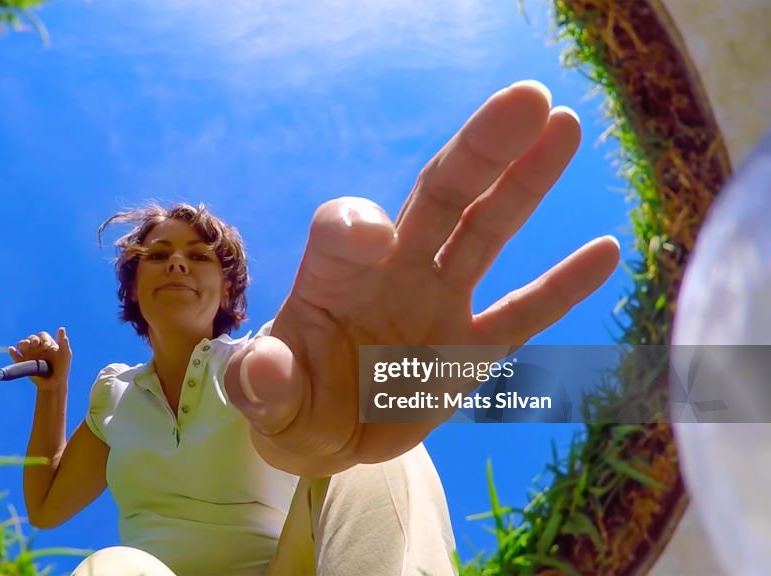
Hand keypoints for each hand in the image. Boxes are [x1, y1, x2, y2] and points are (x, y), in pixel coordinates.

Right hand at [8, 327, 71, 391]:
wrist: (54, 383)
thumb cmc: (62, 368)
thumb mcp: (65, 354)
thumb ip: (63, 343)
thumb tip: (61, 328)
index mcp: (46, 343)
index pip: (42, 336)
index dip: (44, 339)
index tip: (48, 346)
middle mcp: (36, 347)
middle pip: (31, 338)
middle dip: (33, 339)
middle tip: (36, 343)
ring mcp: (29, 354)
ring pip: (22, 345)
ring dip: (22, 343)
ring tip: (25, 345)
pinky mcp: (22, 362)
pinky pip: (15, 356)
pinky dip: (13, 352)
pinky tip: (12, 349)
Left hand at [224, 80, 620, 476]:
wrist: (324, 434)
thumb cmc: (287, 402)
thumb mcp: (263, 398)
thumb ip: (260, 383)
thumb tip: (262, 369)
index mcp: (332, 276)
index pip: (344, 226)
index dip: (357, 224)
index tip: (374, 239)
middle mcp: (390, 274)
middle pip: (436, 199)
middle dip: (478, 152)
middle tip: (526, 99)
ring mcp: (435, 304)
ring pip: (485, 233)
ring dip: (524, 184)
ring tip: (564, 126)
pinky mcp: (468, 349)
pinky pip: (521, 314)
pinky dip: (561, 288)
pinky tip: (606, 250)